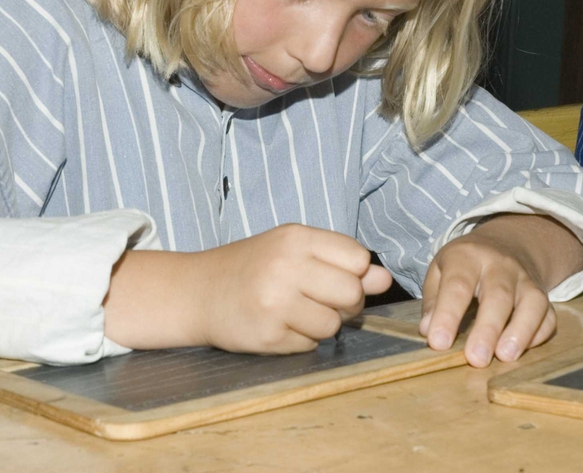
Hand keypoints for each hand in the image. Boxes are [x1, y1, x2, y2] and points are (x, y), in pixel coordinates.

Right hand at [103, 224, 391, 352]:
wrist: (198, 292)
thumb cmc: (254, 267)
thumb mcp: (294, 252)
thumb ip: (339, 261)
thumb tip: (384, 279)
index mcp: (295, 238)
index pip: (358, 258)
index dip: (355, 272)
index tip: (336, 275)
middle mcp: (285, 267)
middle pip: (351, 292)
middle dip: (345, 302)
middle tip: (322, 299)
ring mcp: (275, 302)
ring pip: (334, 324)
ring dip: (323, 325)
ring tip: (297, 313)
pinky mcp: (267, 335)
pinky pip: (310, 345)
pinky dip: (301, 340)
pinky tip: (280, 326)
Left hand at [419, 213, 582, 366]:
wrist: (507, 242)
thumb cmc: (465, 265)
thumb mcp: (440, 269)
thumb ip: (433, 299)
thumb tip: (428, 330)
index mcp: (468, 256)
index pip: (458, 285)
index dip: (448, 314)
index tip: (438, 342)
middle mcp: (501, 265)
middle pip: (498, 295)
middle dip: (488, 329)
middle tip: (476, 359)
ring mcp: (526, 279)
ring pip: (532, 303)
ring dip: (520, 332)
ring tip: (505, 357)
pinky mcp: (544, 295)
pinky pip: (548, 315)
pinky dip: (539, 334)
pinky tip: (522, 350)